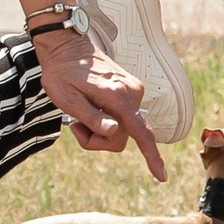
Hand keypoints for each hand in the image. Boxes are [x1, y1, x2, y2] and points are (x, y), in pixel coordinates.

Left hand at [31, 28, 164, 179]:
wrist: (67, 47)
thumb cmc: (62, 73)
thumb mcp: (68, 99)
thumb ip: (92, 117)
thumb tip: (115, 132)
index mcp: (117, 96)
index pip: (140, 132)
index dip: (151, 156)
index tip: (161, 176)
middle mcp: (132, 93)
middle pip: (125, 137)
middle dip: (100, 141)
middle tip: (76, 128)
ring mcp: (134, 90)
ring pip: (124, 129)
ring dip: (101, 130)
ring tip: (79, 117)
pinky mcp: (130, 90)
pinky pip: (123, 117)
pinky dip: (107, 120)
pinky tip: (90, 107)